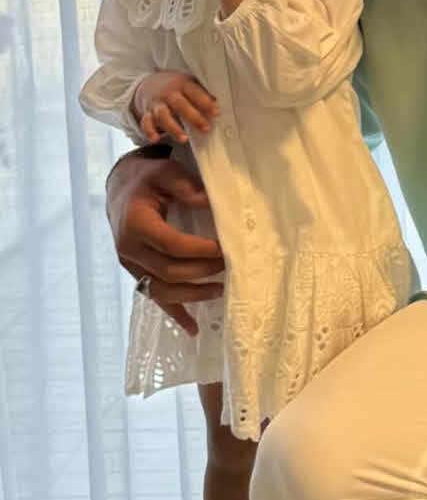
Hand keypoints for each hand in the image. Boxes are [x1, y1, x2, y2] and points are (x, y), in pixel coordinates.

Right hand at [107, 151, 224, 334]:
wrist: (122, 189)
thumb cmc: (148, 179)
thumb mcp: (165, 171)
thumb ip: (184, 185)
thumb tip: (207, 201)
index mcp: (136, 225)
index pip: (171, 245)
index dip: (200, 250)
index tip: (225, 248)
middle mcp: (129, 250)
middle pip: (168, 271)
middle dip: (202, 272)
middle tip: (231, 266)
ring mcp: (131, 266)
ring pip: (161, 290)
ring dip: (192, 295)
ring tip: (221, 291)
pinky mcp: (137, 274)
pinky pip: (155, 298)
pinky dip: (175, 313)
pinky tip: (193, 328)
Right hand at [131, 70, 218, 142]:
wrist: (149, 84)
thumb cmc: (177, 87)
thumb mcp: (189, 83)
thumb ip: (202, 92)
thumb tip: (218, 102)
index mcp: (182, 84)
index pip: (195, 92)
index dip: (205, 102)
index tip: (216, 113)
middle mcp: (168, 94)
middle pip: (180, 105)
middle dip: (193, 117)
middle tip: (206, 129)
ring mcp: (157, 104)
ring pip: (163, 115)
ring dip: (173, 128)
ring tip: (184, 139)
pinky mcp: (147, 113)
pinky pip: (145, 123)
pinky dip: (149, 131)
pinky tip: (155, 139)